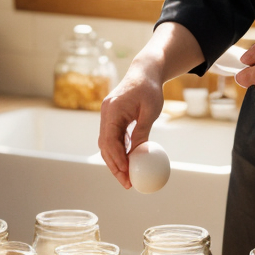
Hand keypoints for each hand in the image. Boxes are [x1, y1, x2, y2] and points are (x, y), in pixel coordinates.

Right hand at [98, 66, 163, 189]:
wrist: (145, 71)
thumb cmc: (150, 88)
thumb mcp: (150, 111)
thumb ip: (142, 132)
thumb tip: (139, 155)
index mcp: (112, 111)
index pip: (110, 140)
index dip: (117, 159)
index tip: (127, 173)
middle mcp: (106, 114)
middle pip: (105, 146)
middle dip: (114, 166)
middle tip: (126, 183)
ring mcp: (107, 116)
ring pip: (107, 144)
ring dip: (116, 161)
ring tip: (127, 178)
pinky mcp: (112, 118)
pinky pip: (113, 138)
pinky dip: (119, 151)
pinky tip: (128, 163)